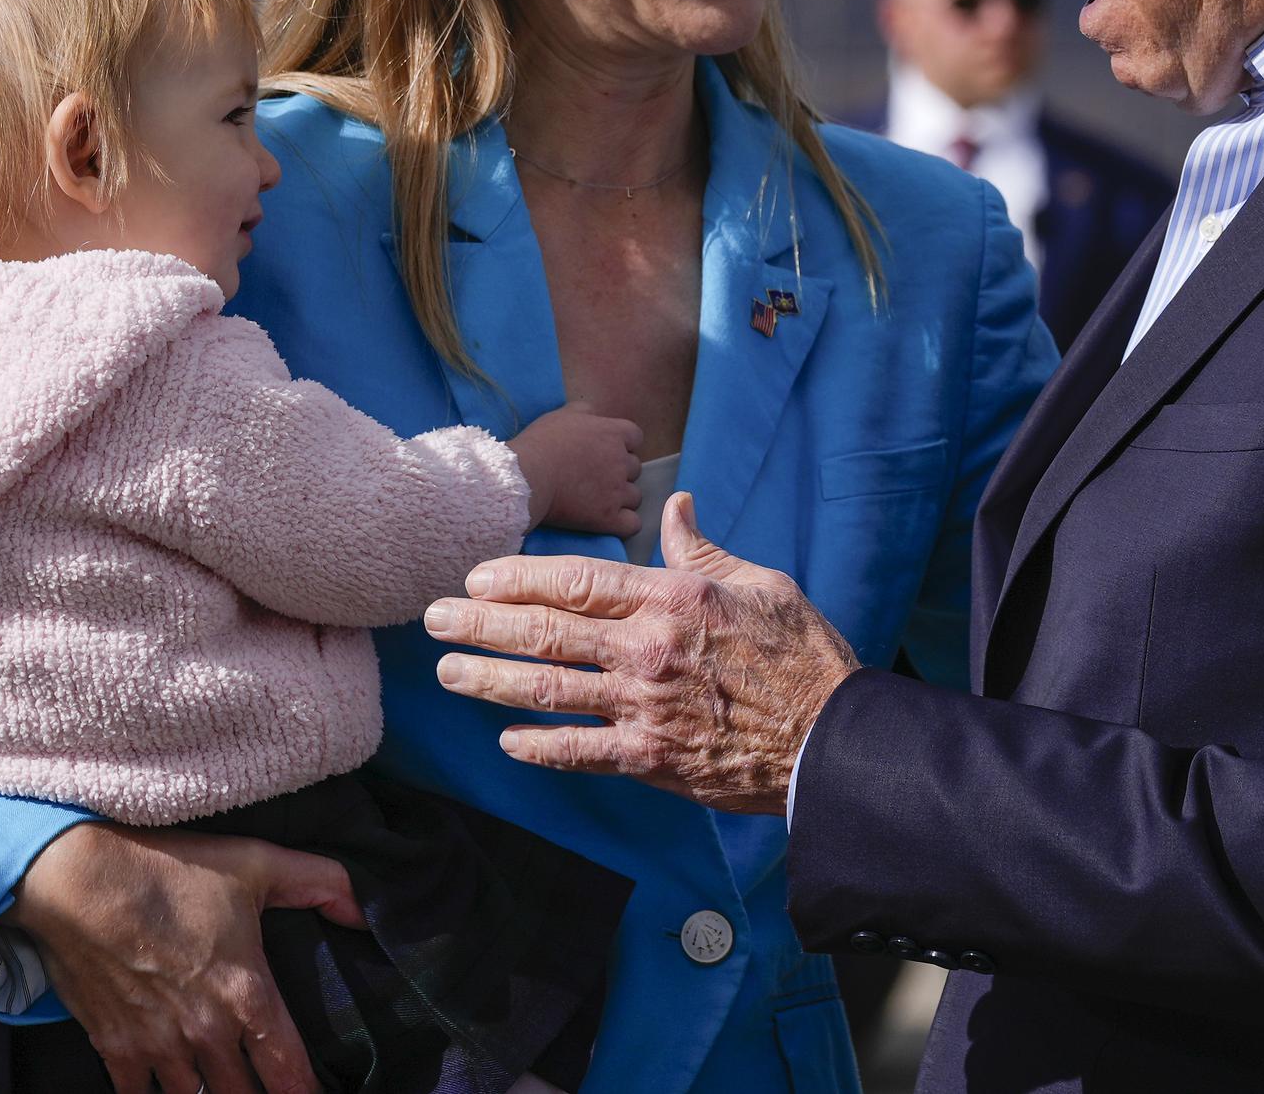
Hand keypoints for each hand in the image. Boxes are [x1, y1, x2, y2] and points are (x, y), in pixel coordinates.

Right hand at [10, 822, 363, 1093]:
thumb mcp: (258, 864)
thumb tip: (366, 912)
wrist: (78, 881)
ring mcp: (157, 1046)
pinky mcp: (114, 1047)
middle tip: (269, 1089)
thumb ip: (322, 884)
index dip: (306, 1092)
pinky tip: (168, 1088)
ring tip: (223, 1089)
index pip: (289, 1070)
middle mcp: (206, 1032)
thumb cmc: (171, 871)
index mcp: (247, 994)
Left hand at [425, 492, 858, 813]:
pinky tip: (505, 741)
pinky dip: (538, 747)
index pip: (576, 579)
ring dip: (489, 681)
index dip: (517, 577)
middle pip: (544, 632)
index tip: (477, 575)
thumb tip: (675, 506)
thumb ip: (702, 550)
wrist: (829, 737)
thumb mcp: (759, 583)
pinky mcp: (651, 756)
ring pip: (547, 690)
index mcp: (671, 598)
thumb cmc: (800, 654)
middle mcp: (647, 648)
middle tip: (434, 619)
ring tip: (449, 673)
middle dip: (479, 624)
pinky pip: (580, 751)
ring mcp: (644, 706)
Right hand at [509, 401, 643, 535]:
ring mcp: (617, 491)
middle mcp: (621, 461)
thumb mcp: (561, 416)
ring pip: (634, 496)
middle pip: (634, 468)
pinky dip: (624, 523)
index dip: (622, 445)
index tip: (603, 452)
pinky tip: (608, 520)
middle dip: (619, 473)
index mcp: (613, 433)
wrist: (527, 477)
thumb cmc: (541, 444)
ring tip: (596, 501)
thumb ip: (584, 412)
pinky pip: (632, 524)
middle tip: (594, 478)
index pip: (635, 438)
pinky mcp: (609, 517)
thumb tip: (593, 414)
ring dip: (620, 499)